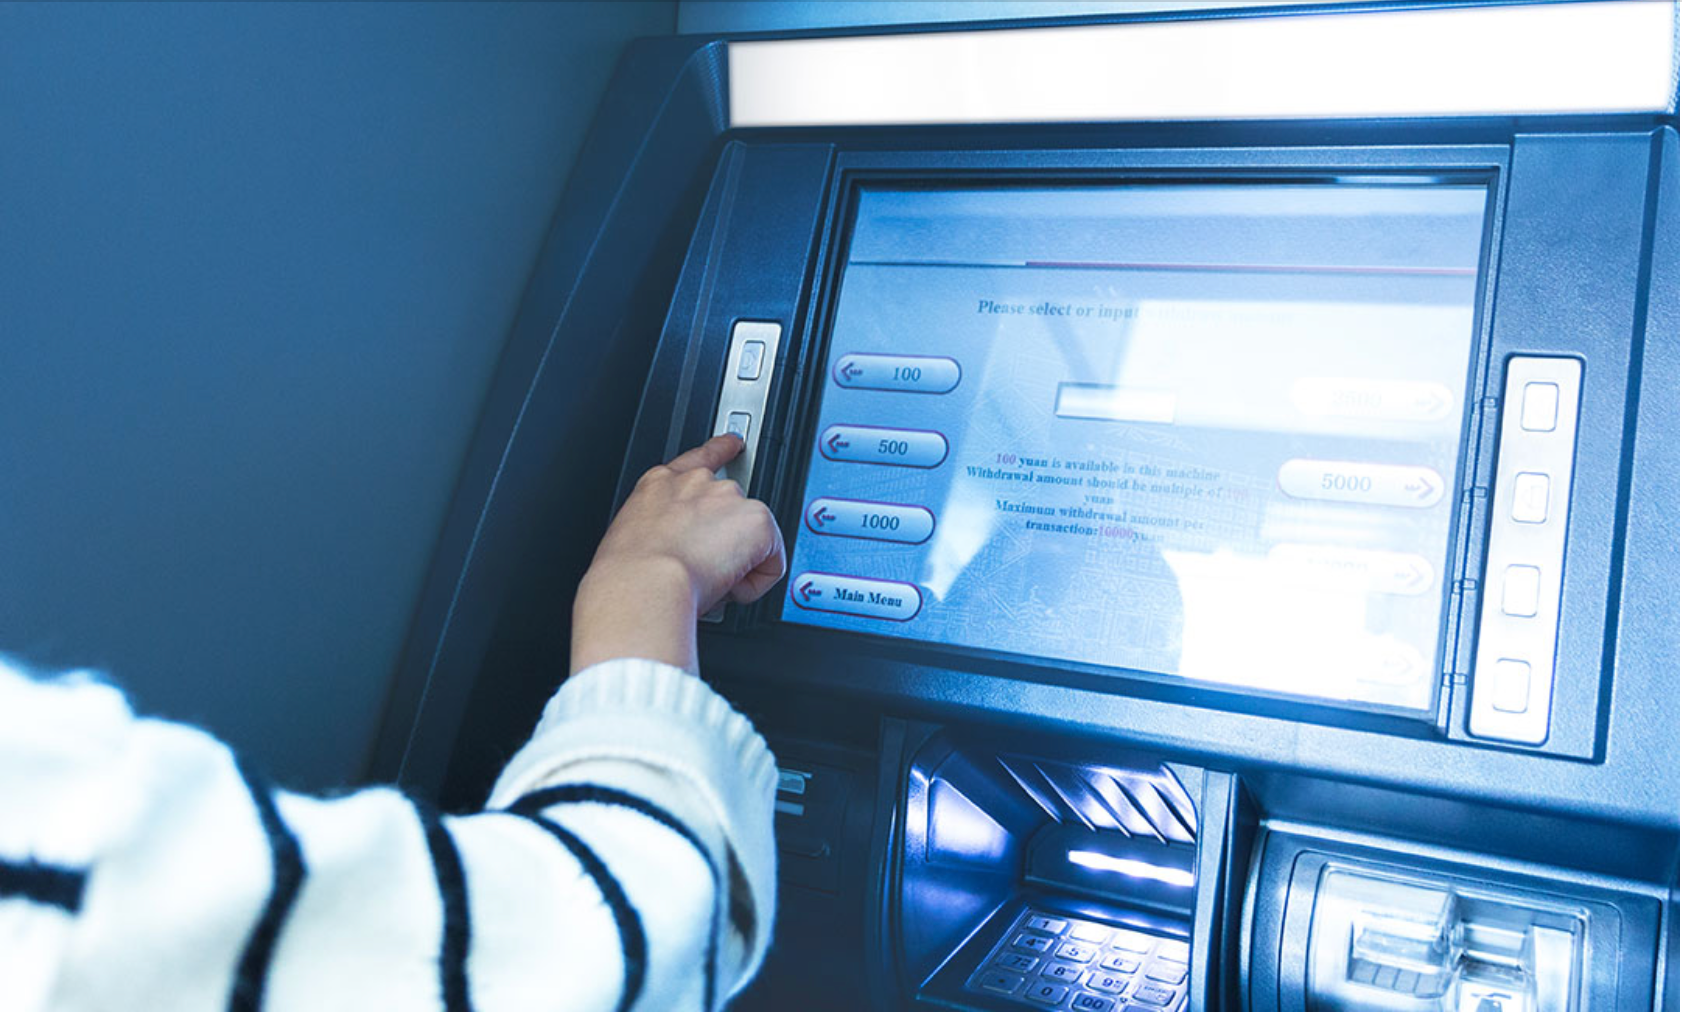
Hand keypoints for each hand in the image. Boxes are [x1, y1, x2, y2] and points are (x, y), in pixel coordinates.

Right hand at [571, 434, 786, 673]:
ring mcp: (730, 497)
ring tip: (710, 581)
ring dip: (741, 560)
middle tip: (705, 570)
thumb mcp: (632, 538)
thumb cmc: (629, 573)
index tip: (734, 442)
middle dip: (728, 539)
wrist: (644, 583)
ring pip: (753, 536)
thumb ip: (661, 532)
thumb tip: (676, 556)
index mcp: (660, 484)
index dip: (722, 448)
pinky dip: (758, 582)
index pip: (700, 457)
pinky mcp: (758, 521)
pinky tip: (731, 588)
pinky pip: (772, 562)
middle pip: (733, 507)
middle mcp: (698, 483)